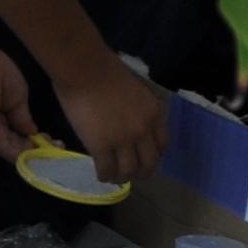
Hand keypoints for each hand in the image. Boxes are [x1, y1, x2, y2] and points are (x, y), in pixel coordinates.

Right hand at [58, 59, 170, 187]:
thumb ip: (137, 109)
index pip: (162, 145)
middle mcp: (143, 130)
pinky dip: (104, 176)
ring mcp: (123, 140)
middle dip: (140, 173)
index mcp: (154, 113)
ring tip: (112, 177)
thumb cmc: (104, 70)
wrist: (85, 69)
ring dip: (121, 178)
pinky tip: (100, 175)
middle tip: (130, 174)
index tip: (143, 159)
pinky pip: (107, 170)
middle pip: (149, 164)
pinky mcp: (101, 147)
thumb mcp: (134, 89)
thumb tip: (127, 120)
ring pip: (128, 171)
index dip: (153, 156)